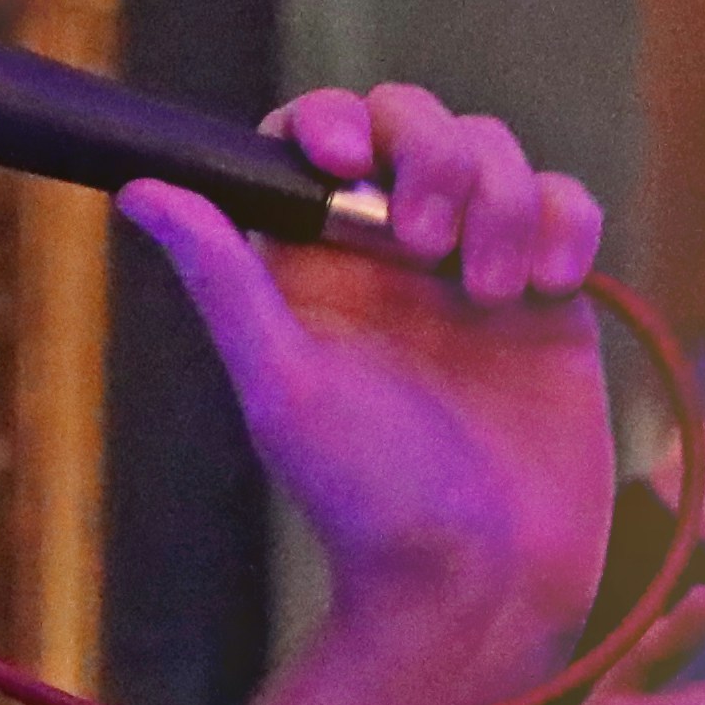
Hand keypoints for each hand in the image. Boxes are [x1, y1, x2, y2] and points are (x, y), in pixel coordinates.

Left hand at [120, 86, 611, 679]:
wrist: (486, 583)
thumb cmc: (369, 502)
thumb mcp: (283, 387)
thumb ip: (224, 280)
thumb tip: (138, 189)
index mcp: (317, 264)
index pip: (315, 139)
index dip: (333, 123)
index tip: (347, 162)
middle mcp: (393, 254)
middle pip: (413, 121)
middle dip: (431, 154)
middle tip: (426, 246)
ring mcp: (477, 267)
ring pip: (496, 151)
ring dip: (499, 197)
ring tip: (493, 292)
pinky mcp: (552, 293)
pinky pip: (566, 203)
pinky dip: (563, 221)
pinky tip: (548, 286)